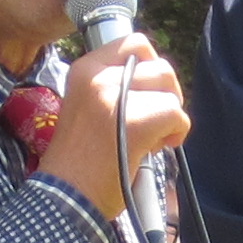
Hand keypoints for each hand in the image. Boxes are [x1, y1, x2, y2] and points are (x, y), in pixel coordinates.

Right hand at [43, 30, 190, 221]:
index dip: (150, 68)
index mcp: (84, 70)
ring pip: (169, 89)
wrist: (65, 198)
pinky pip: (176, 115)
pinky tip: (156, 149)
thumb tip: (156, 82)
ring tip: (151, 137)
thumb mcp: (85, 108)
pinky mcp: (135, 121)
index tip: (147, 94)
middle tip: (154, 120)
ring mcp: (116, 97)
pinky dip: (176, 134)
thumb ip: (114, 88)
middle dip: (166, 93)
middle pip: (159, 64)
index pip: (134, 43)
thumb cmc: (78, 163)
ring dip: (169, 115)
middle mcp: (99, 77)